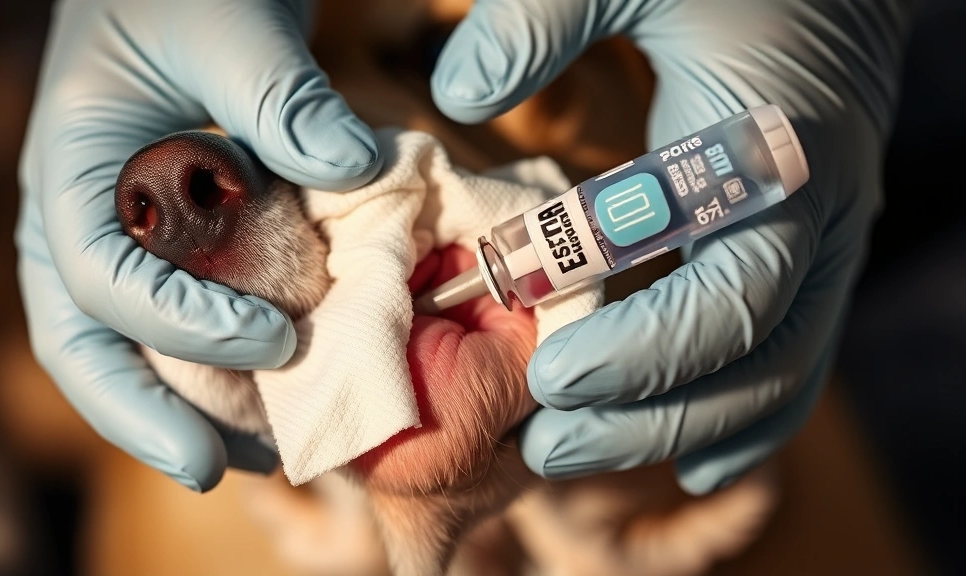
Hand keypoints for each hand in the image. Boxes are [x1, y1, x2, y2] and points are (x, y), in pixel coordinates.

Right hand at [17, 0, 380, 490]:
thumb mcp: (231, 25)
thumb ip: (281, 97)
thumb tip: (352, 171)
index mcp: (74, 172)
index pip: (102, 278)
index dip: (180, 326)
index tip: (274, 343)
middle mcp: (84, 220)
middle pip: (85, 341)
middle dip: (140, 416)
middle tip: (210, 471)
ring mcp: (123, 240)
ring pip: (126, 348)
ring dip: (181, 410)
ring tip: (255, 456)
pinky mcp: (172, 248)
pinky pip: (179, 325)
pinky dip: (217, 372)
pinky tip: (273, 401)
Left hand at [431, 0, 914, 493]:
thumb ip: (544, 19)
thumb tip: (457, 92)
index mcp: (778, 159)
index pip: (729, 295)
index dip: (644, 353)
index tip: (548, 378)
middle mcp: (822, 219)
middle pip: (757, 361)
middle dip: (651, 418)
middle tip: (545, 448)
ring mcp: (828, 244)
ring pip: (781, 375)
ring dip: (686, 430)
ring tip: (582, 453)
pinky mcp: (813, 255)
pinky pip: (794, 356)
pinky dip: (742, 415)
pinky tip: (687, 454)